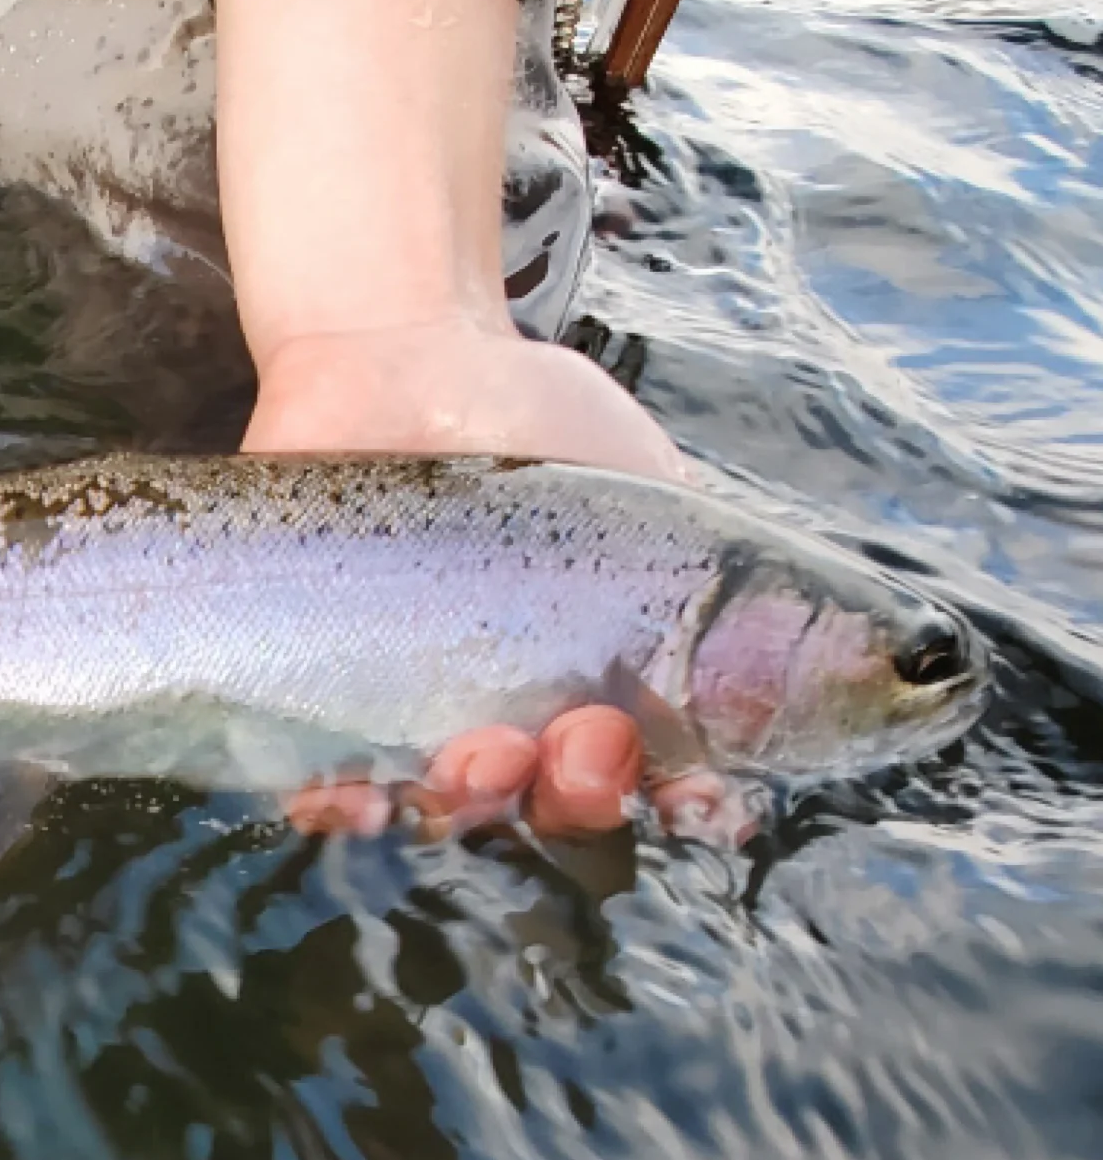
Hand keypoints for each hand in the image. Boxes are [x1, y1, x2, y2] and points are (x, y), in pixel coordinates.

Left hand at [243, 318, 737, 841]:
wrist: (403, 352)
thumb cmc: (536, 421)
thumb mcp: (646, 486)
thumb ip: (716, 569)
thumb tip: (849, 636)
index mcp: (599, 683)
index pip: (651, 777)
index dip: (683, 805)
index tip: (702, 795)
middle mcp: (512, 715)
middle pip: (549, 805)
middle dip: (576, 794)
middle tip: (581, 741)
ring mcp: (410, 710)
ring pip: (444, 804)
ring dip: (472, 802)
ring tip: (481, 757)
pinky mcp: (309, 689)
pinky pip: (318, 781)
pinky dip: (337, 807)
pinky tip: (349, 799)